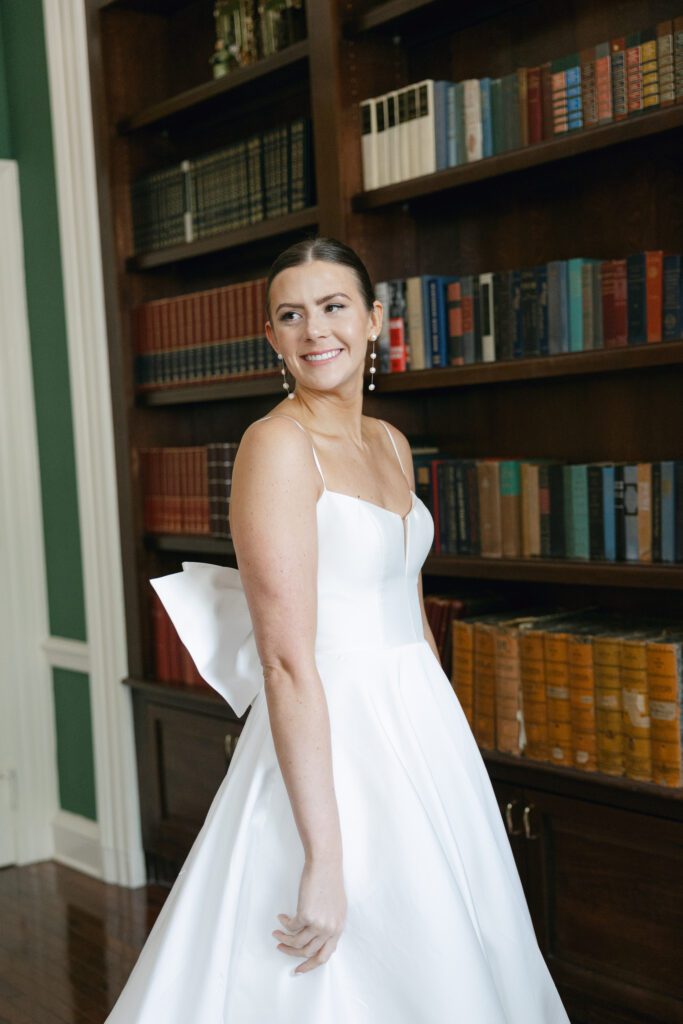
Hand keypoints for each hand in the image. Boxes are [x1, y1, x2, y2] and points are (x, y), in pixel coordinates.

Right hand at [272, 857, 346, 974]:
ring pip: (297, 942)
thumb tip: (318, 936)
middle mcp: (330, 929)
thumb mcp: (336, 906)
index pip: (325, 956)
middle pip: (309, 952)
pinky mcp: (306, 915)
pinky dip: (284, 924)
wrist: (325, 863)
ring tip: (276, 934)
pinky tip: (281, 918)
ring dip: (284, 939)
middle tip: (281, 949)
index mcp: (339, 927)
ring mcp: (318, 923)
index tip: (298, 968)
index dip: (310, 965)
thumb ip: (329, 923)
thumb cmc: (330, 880)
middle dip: (292, 953)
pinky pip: (291, 927)